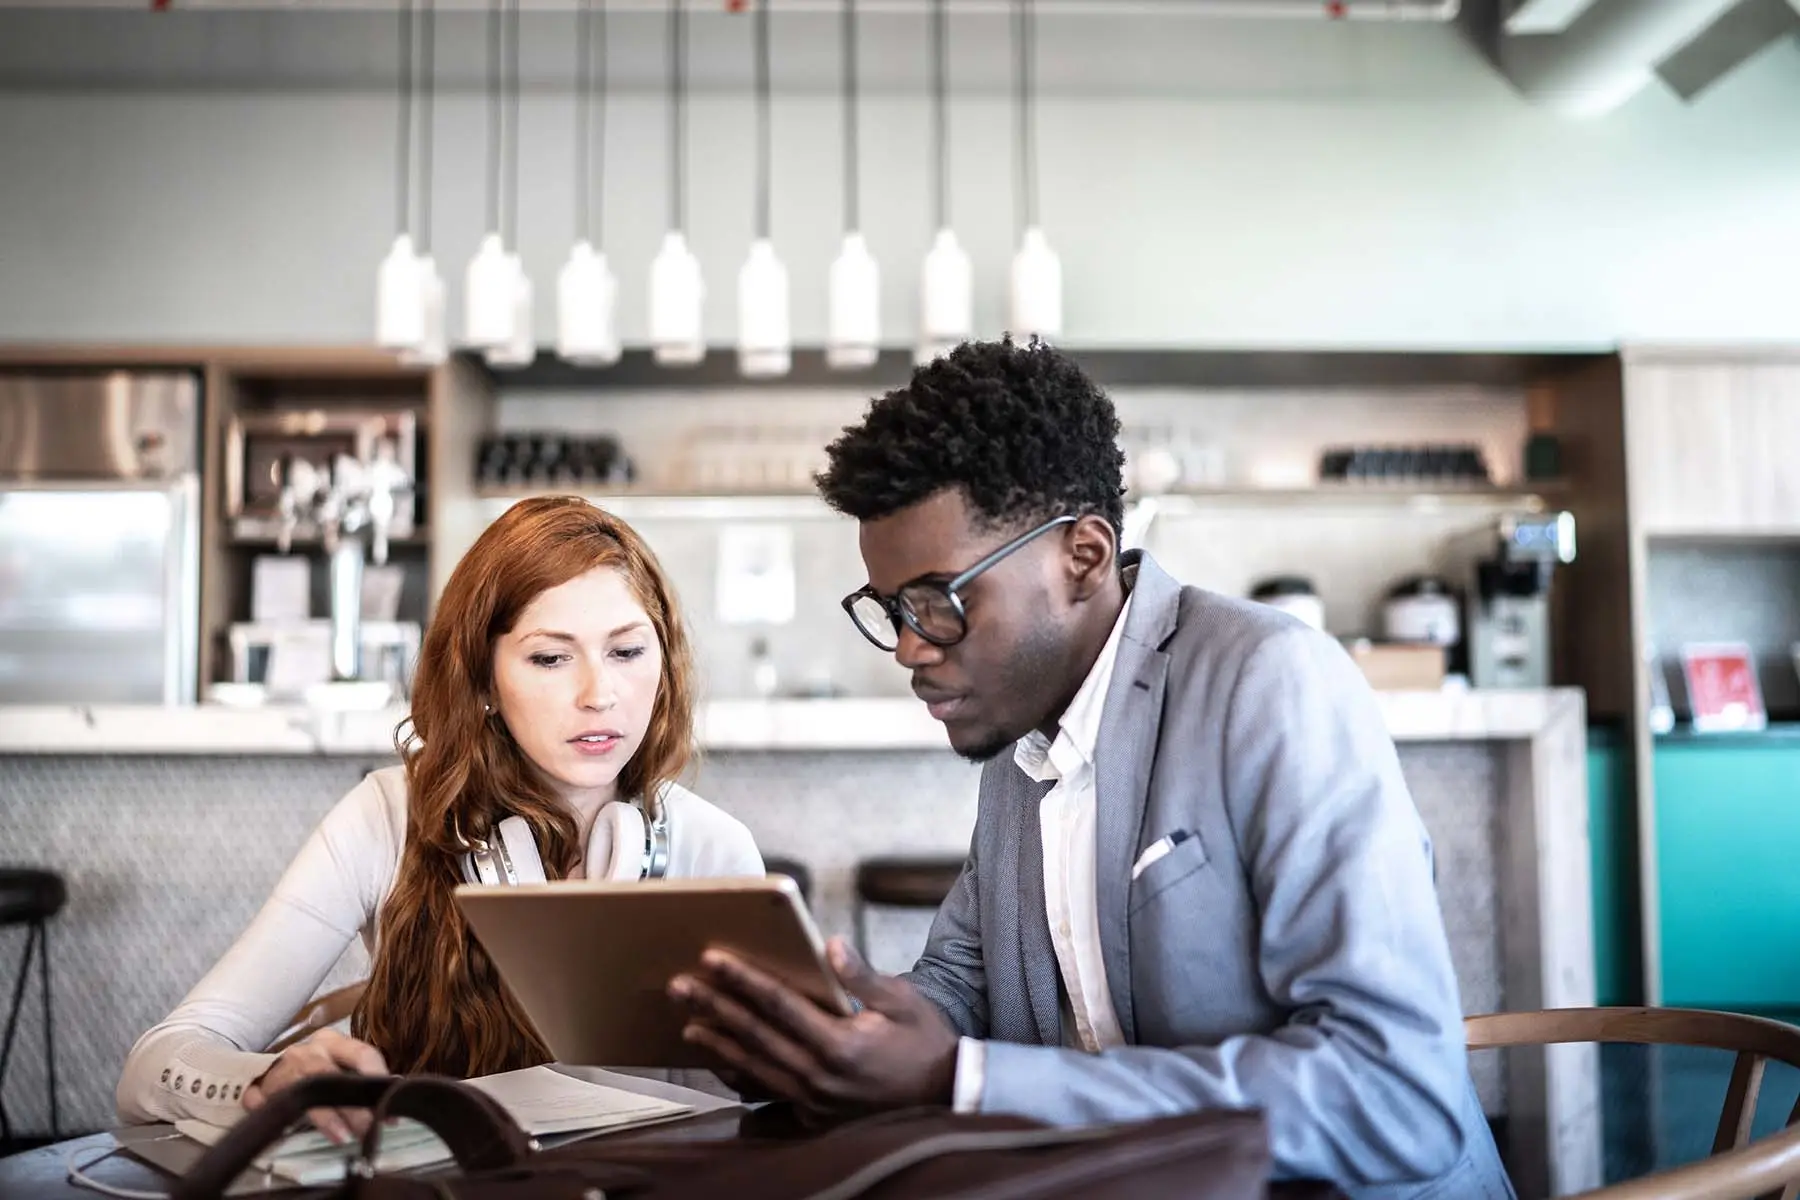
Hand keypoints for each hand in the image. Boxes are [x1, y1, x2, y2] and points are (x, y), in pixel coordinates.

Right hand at [242, 1028, 389, 1143]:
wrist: (263, 1070)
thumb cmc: (314, 1071)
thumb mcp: (339, 1068)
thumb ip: (361, 1081)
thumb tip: (394, 1096)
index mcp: (332, 1042)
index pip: (362, 1054)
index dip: (379, 1080)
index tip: (391, 1111)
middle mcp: (307, 1051)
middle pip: (331, 1074)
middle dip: (351, 1105)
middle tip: (368, 1129)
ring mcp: (280, 1069)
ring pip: (301, 1088)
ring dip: (323, 1114)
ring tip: (341, 1136)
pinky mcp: (255, 1088)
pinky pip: (257, 1099)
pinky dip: (271, 1110)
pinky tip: (285, 1128)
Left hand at [668, 937, 958, 1118]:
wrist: (946, 1097)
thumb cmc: (925, 1043)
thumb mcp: (902, 1002)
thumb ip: (862, 976)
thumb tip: (830, 944)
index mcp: (841, 1044)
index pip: (779, 1005)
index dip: (743, 980)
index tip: (714, 959)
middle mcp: (820, 1076)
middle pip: (756, 1035)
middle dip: (715, 1007)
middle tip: (680, 986)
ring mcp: (813, 1100)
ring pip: (754, 1067)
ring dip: (719, 1043)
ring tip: (688, 1024)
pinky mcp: (813, 1115)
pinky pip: (767, 1094)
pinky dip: (739, 1077)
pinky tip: (719, 1061)